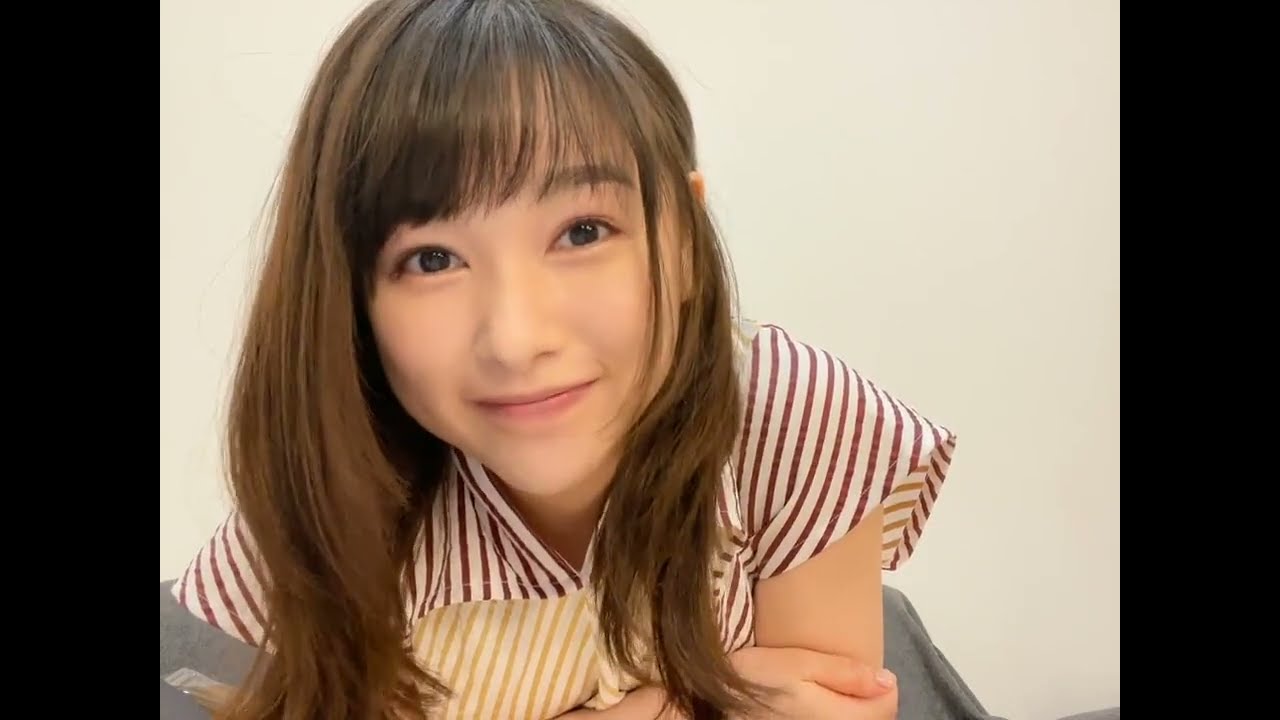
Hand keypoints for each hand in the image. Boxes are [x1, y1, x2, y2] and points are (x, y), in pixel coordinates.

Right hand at [729, 646, 897, 718]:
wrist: (711, 698)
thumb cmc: (754, 676)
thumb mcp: (799, 663)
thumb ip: (845, 672)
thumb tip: (886, 680)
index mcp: (837, 717)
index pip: (886, 707)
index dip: (884, 684)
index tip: (871, 668)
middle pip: (872, 719)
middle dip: (869, 700)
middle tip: (850, 676)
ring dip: (851, 710)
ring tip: (833, 689)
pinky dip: (831, 715)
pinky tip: (815, 705)